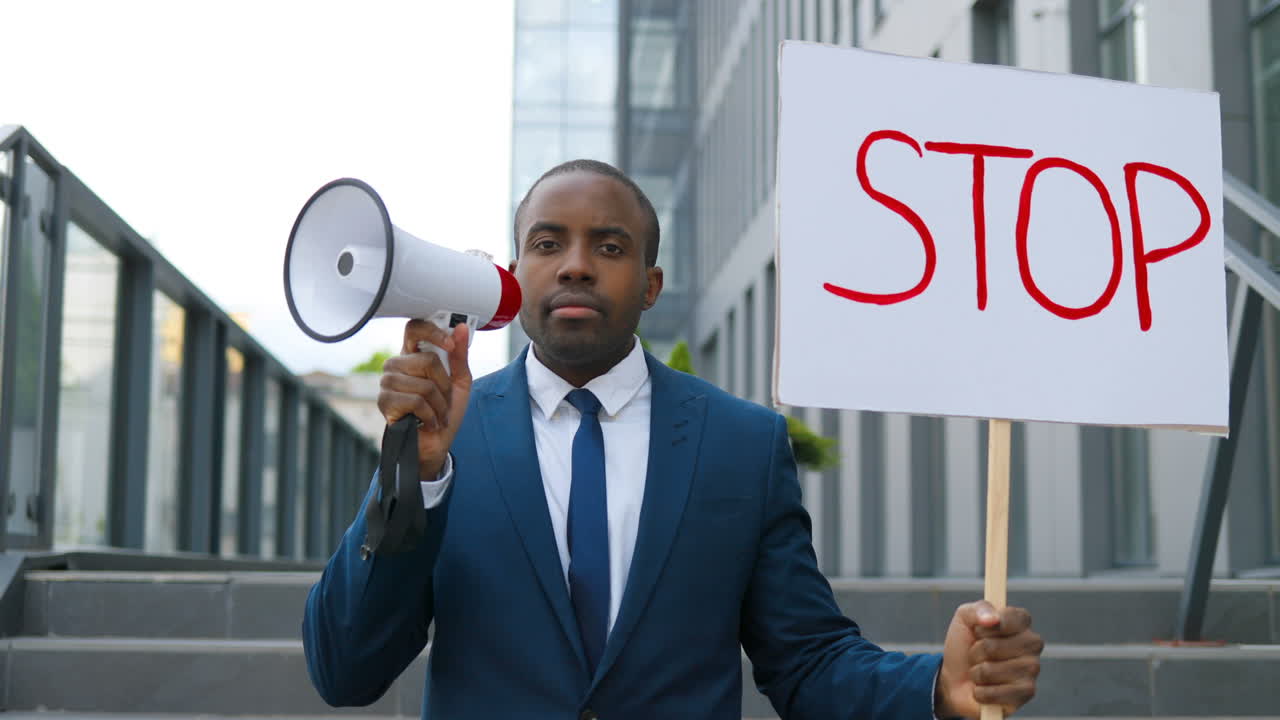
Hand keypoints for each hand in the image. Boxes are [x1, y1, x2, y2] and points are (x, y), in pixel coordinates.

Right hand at [376, 320, 472, 479]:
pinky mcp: (385, 402)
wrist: (435, 444)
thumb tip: (462, 328)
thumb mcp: (460, 381)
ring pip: (424, 384)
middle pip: (427, 360)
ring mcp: (387, 383)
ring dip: (439, 404)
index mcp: (413, 355)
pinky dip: (431, 415)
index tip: (450, 344)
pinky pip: (417, 402)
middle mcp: (396, 365)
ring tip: (436, 412)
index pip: (414, 328)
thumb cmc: (445, 411)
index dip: (433, 332)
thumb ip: (460, 356)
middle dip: (445, 384)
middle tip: (444, 399)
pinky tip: (428, 422)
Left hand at [935, 601, 1042, 717]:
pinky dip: (981, 692)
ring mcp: (1032, 669)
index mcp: (1021, 621)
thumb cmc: (964, 645)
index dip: (986, 627)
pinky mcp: (1027, 693)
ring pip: (990, 670)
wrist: (954, 679)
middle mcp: (1032, 643)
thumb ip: (978, 609)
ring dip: (976, 673)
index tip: (977, 630)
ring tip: (980, 672)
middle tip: (977, 654)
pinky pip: (995, 693)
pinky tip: (985, 689)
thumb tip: (993, 619)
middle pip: (992, 646)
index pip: (1011, 618)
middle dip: (976, 652)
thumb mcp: (964, 619)